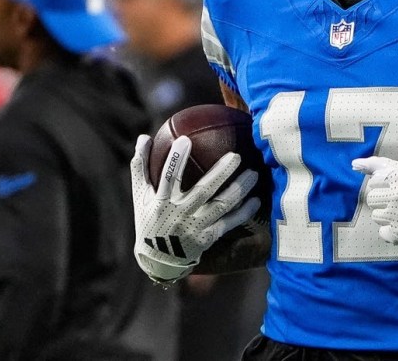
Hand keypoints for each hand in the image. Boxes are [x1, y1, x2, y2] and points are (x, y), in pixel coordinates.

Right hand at [131, 135, 260, 282]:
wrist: (158, 260)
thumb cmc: (149, 219)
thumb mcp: (140, 195)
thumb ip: (140, 166)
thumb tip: (143, 136)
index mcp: (162, 202)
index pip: (168, 178)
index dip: (176, 160)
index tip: (185, 140)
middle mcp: (180, 214)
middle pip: (203, 191)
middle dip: (220, 173)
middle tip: (236, 155)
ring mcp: (196, 227)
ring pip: (222, 206)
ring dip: (239, 189)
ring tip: (254, 173)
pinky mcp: (208, 238)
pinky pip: (229, 223)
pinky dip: (244, 212)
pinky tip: (257, 199)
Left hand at [352, 156, 397, 248]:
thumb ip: (380, 164)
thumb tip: (354, 164)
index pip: (374, 181)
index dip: (387, 185)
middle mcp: (397, 195)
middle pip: (371, 198)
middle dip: (384, 200)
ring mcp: (397, 215)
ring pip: (376, 215)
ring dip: (388, 216)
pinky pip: (383, 232)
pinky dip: (392, 231)